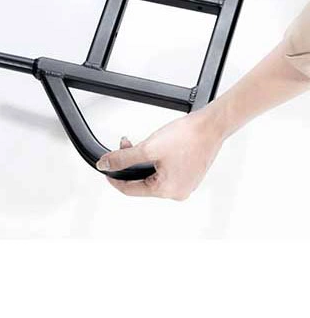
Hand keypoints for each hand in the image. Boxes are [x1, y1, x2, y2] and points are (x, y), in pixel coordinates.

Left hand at [96, 109, 224, 200]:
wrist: (211, 125)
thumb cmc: (188, 137)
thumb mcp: (147, 148)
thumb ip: (123, 158)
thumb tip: (105, 165)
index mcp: (168, 191)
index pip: (131, 190)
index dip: (115, 178)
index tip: (106, 169)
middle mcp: (178, 192)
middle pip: (141, 182)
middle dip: (129, 163)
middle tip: (124, 146)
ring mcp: (185, 183)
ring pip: (152, 175)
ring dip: (141, 160)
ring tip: (139, 143)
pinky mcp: (188, 173)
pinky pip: (164, 171)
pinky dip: (154, 160)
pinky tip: (153, 147)